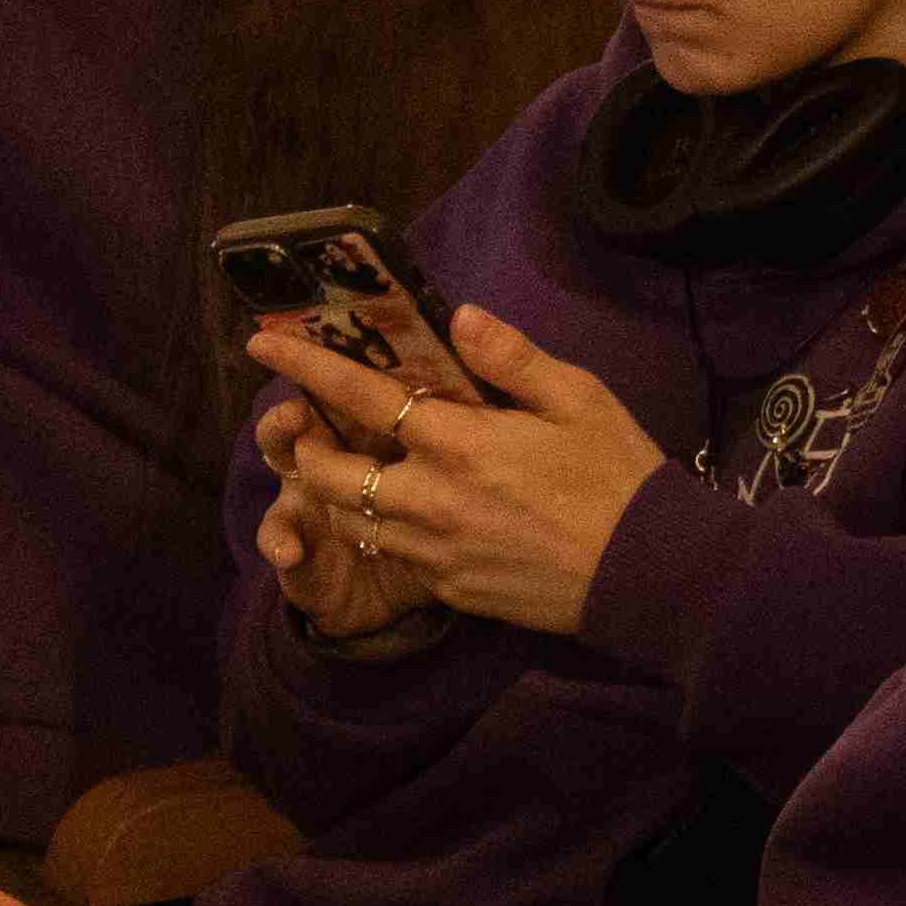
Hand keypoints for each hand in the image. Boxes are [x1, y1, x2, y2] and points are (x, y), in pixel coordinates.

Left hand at [244, 302, 664, 641]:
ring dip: (335, 490)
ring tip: (345, 466)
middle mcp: (430, 499)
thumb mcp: (578, 398)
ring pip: (351, 519)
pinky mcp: (448, 587)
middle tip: (306, 426)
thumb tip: (461, 318)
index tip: (260, 342)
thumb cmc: (617, 475)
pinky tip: (407, 511)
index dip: (305, 366)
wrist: (645, 573)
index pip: (361, 396)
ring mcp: (434, 550)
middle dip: (304, 446)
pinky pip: (393, 553)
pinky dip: (382, 527)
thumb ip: (511, 358)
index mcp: (459, 443)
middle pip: (330, 473)